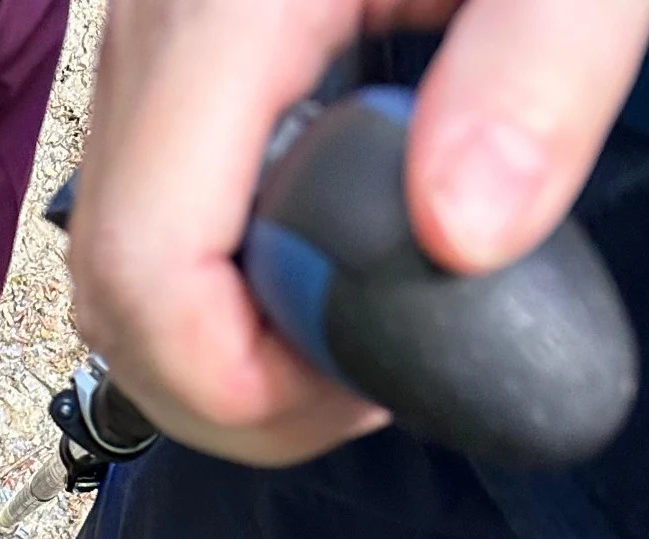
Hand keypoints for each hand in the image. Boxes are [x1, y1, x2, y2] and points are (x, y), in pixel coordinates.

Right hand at [68, 0, 648, 464]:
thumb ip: (538, 74)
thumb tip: (461, 241)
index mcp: (224, 0)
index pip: (147, 272)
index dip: (243, 387)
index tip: (374, 383)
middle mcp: (149, 25)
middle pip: (111, 294)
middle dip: (232, 389)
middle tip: (373, 373)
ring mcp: (142, 35)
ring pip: (115, 265)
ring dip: (224, 344)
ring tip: (359, 316)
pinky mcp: (168, 43)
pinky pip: (149, 205)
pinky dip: (222, 278)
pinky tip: (332, 243)